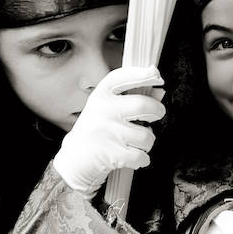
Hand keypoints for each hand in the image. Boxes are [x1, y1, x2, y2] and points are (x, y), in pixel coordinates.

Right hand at [52, 65, 164, 196]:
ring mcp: (106, 131)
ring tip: (135, 143)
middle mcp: (102, 110)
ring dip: (147, 143)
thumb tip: (159, 92)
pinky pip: (141, 156)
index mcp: (101, 97)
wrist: (73, 160)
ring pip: (146, 136)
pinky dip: (142, 160)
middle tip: (155, 115)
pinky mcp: (111, 153)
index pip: (122, 78)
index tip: (155, 73)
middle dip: (157, 111)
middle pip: (143, 104)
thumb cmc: (96, 132)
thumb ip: (130, 99)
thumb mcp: (107, 110)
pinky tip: (132, 157)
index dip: (141, 74)